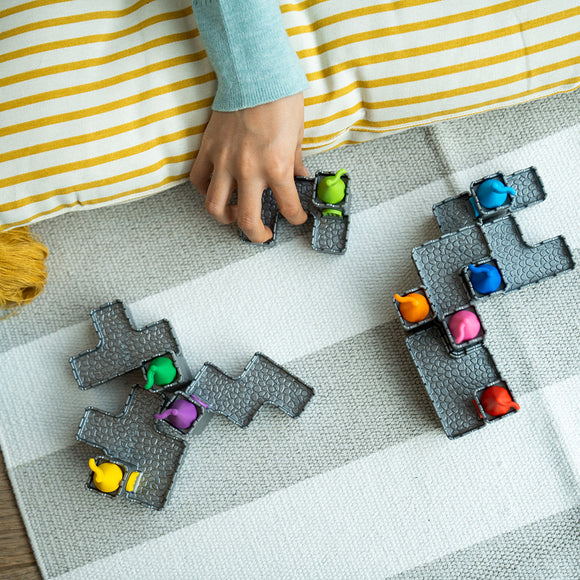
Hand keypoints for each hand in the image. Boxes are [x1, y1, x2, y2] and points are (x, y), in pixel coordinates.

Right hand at [190, 93, 307, 242]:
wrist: (255, 71)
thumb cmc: (280, 99)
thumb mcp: (297, 135)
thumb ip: (296, 161)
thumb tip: (299, 176)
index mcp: (277, 167)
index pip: (288, 207)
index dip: (296, 219)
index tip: (297, 219)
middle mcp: (249, 170)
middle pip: (247, 220)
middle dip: (258, 235)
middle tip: (264, 235)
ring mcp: (225, 161)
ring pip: (215, 206)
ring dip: (225, 218)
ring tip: (234, 215)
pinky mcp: (209, 149)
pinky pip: (199, 180)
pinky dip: (206, 190)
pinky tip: (217, 189)